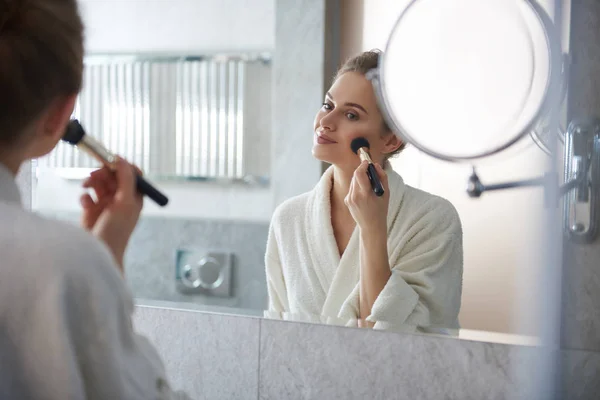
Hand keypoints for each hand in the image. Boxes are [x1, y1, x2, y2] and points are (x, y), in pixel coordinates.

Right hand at [80, 158, 142, 272]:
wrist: (99, 252)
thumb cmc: (117, 230)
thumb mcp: (125, 202)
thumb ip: (125, 179)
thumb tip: (121, 159)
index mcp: (134, 197)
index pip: (131, 174)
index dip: (122, 166)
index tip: (110, 161)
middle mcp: (121, 199)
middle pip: (112, 176)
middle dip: (103, 173)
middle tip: (95, 174)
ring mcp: (105, 204)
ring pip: (99, 183)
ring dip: (92, 181)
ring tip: (87, 185)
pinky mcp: (90, 211)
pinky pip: (87, 196)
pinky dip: (85, 196)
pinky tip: (86, 204)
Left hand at [345, 161, 388, 233]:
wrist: (371, 226)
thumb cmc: (381, 209)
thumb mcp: (386, 193)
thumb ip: (382, 177)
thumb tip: (376, 165)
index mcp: (365, 194)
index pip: (359, 173)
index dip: (363, 165)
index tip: (367, 162)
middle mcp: (355, 195)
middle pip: (355, 175)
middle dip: (362, 171)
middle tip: (370, 172)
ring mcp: (349, 198)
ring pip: (353, 181)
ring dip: (360, 179)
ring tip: (368, 186)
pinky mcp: (346, 200)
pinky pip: (351, 188)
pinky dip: (357, 187)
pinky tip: (364, 195)